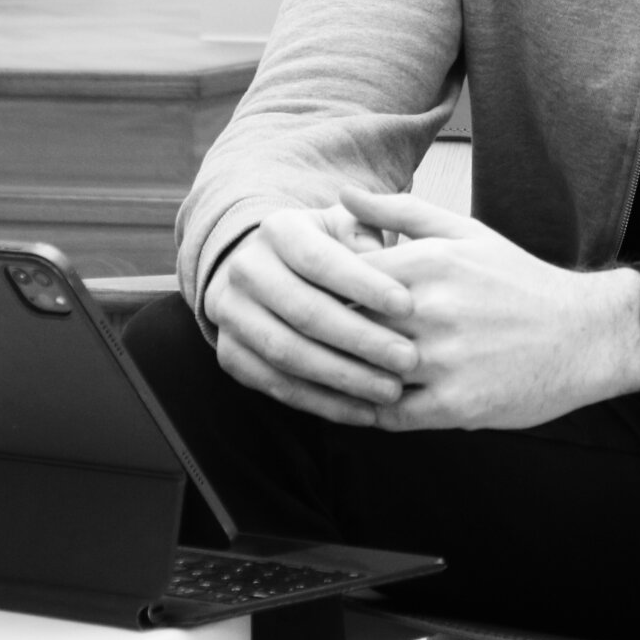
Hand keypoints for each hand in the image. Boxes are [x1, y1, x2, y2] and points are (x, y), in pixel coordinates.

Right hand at [203, 203, 422, 426]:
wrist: (268, 274)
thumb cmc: (331, 250)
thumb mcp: (348, 228)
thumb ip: (370, 233)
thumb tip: (381, 255)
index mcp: (278, 230)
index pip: (320, 259)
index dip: (364, 284)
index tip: (408, 306)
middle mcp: (245, 270)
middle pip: (304, 311)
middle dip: (361, 339)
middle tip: (407, 359)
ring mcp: (232, 315)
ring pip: (289, 354)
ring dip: (344, 378)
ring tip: (391, 390)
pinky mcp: (231, 355)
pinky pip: (278, 386)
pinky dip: (323, 403)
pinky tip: (365, 412)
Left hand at [339, 185, 639, 430]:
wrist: (584, 334)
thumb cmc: (518, 282)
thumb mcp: (465, 233)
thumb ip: (400, 213)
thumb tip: (343, 195)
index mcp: (428, 263)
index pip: (339, 277)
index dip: (318, 289)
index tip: (310, 296)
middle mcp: (430, 310)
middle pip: (344, 325)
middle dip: (322, 333)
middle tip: (304, 338)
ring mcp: (442, 361)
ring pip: (361, 372)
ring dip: (342, 376)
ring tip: (326, 374)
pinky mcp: (454, 405)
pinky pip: (389, 415)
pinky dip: (370, 411)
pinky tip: (366, 403)